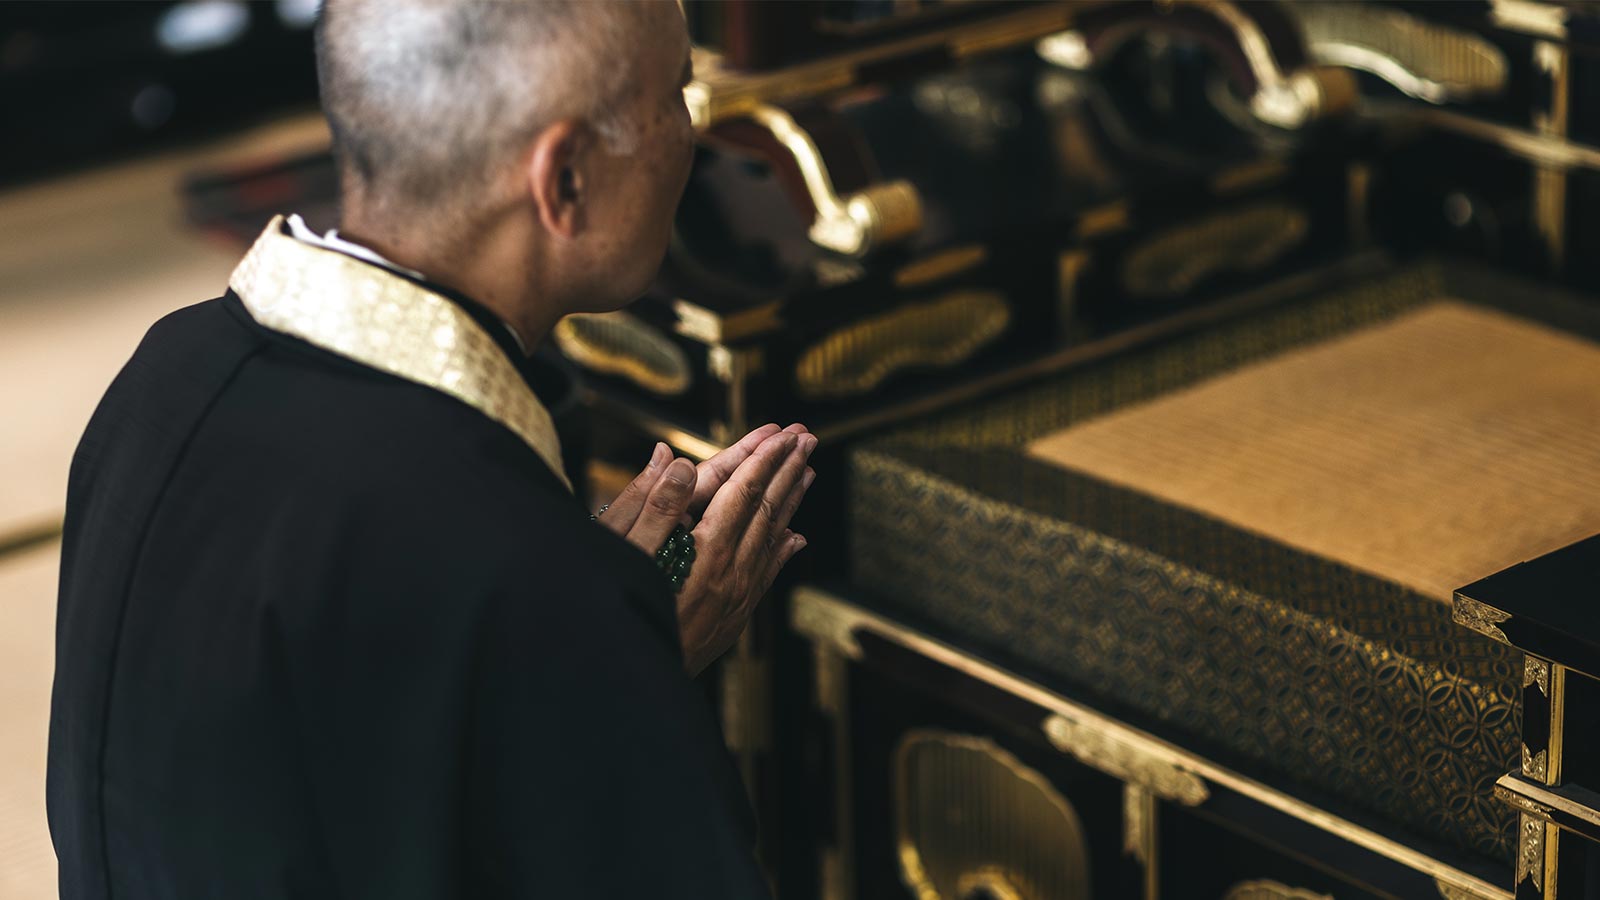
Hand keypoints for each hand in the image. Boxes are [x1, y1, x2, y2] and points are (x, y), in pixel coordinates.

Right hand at [595, 424, 816, 674]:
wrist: (630, 688)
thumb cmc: (616, 614)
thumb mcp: (622, 554)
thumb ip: (651, 507)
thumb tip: (678, 461)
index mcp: (706, 553)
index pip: (743, 493)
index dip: (764, 459)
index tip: (784, 433)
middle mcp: (730, 575)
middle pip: (767, 511)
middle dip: (788, 471)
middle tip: (809, 439)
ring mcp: (735, 600)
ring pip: (773, 540)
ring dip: (791, 502)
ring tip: (809, 473)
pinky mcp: (731, 620)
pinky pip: (766, 574)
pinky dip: (782, 549)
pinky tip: (794, 537)